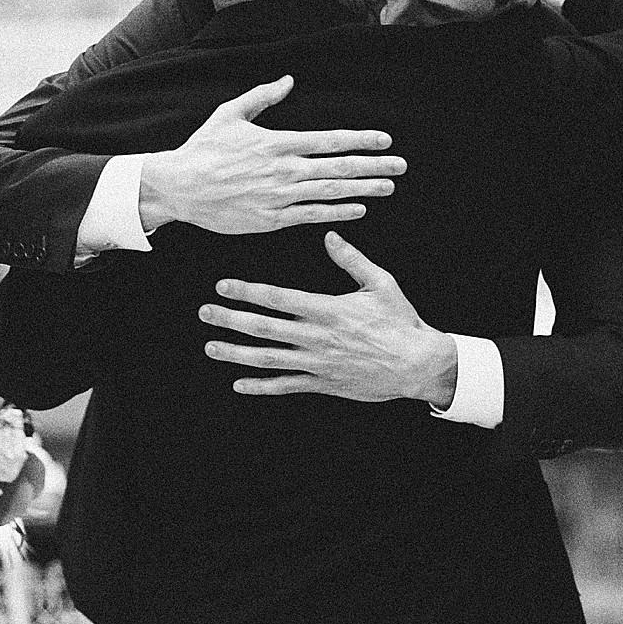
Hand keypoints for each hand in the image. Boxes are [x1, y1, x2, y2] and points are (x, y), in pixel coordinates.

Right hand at [138, 77, 405, 234]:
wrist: (180, 187)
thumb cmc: (204, 149)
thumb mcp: (230, 114)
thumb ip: (262, 96)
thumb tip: (288, 80)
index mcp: (279, 143)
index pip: (330, 140)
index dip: (361, 140)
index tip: (385, 141)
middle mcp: (285, 170)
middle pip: (339, 167)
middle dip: (373, 167)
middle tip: (401, 167)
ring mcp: (280, 197)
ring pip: (331, 192)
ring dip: (363, 190)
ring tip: (388, 187)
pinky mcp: (272, 219)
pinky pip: (312, 215)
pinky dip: (338, 213)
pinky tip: (359, 210)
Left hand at [199, 232, 457, 404]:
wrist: (418, 365)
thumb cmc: (400, 321)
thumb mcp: (381, 283)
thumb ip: (352, 260)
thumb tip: (330, 235)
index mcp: (328, 309)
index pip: (278, 298)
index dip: (247, 291)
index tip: (223, 286)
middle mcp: (317, 337)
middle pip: (264, 328)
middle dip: (231, 319)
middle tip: (204, 313)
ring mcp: (318, 363)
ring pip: (268, 359)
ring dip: (236, 353)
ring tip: (211, 347)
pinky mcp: (323, 384)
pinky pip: (286, 386)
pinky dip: (261, 387)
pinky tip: (239, 384)